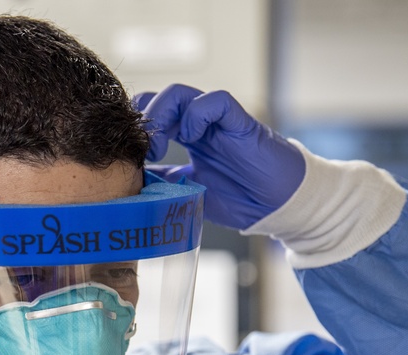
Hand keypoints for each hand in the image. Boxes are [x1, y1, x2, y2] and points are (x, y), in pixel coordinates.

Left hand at [136, 85, 304, 229]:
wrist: (278, 207)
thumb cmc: (241, 199)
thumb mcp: (189, 193)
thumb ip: (163, 182)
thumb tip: (130, 180)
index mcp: (189, 138)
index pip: (153, 114)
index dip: (137, 128)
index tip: (132, 156)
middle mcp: (201, 125)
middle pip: (161, 99)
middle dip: (144, 118)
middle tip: (144, 151)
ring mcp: (220, 123)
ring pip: (182, 94)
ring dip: (162, 114)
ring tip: (160, 146)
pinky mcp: (241, 124)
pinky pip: (217, 101)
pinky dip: (197, 114)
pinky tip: (192, 137)